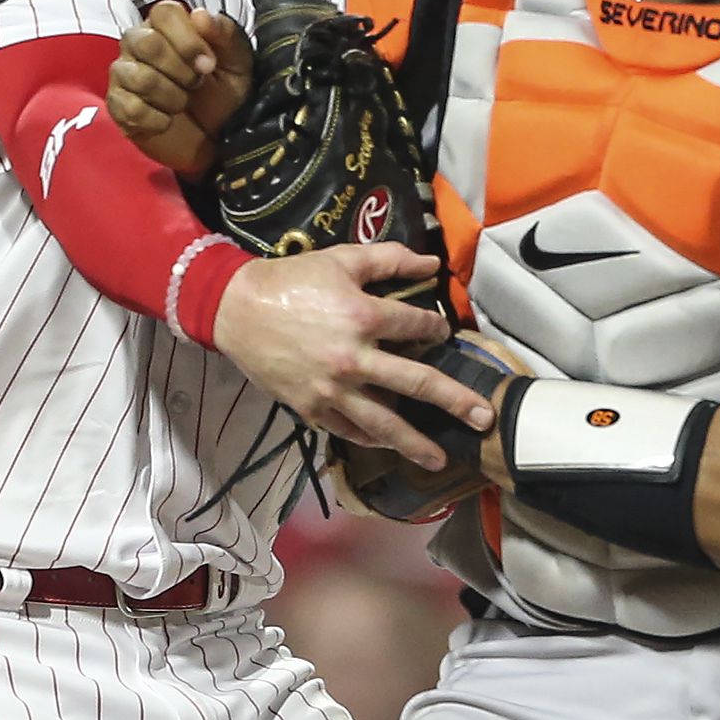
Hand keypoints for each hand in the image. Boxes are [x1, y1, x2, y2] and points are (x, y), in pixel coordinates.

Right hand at [111, 0, 252, 177]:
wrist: (216, 139)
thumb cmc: (224, 95)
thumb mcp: (238, 63)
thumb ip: (225, 34)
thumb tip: (200, 15)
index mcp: (167, 26)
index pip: (164, 12)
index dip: (188, 40)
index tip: (208, 64)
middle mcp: (139, 43)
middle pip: (146, 42)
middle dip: (180, 71)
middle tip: (196, 85)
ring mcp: (124, 73)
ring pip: (139, 77)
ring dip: (172, 97)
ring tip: (182, 103)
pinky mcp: (117, 104)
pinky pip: (130, 108)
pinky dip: (158, 120)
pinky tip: (167, 121)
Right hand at [207, 242, 496, 462]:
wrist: (236, 309)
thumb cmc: (291, 281)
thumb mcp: (341, 260)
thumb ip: (389, 260)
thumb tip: (432, 263)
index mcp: (363, 317)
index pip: (417, 327)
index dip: (435, 328)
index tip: (441, 331)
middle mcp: (353, 359)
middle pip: (416, 383)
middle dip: (454, 401)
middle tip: (484, 418)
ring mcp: (332, 389)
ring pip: (383, 421)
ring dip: (415, 443)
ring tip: (441, 460)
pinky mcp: (311, 408)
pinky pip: (348, 430)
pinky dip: (371, 439)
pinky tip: (390, 445)